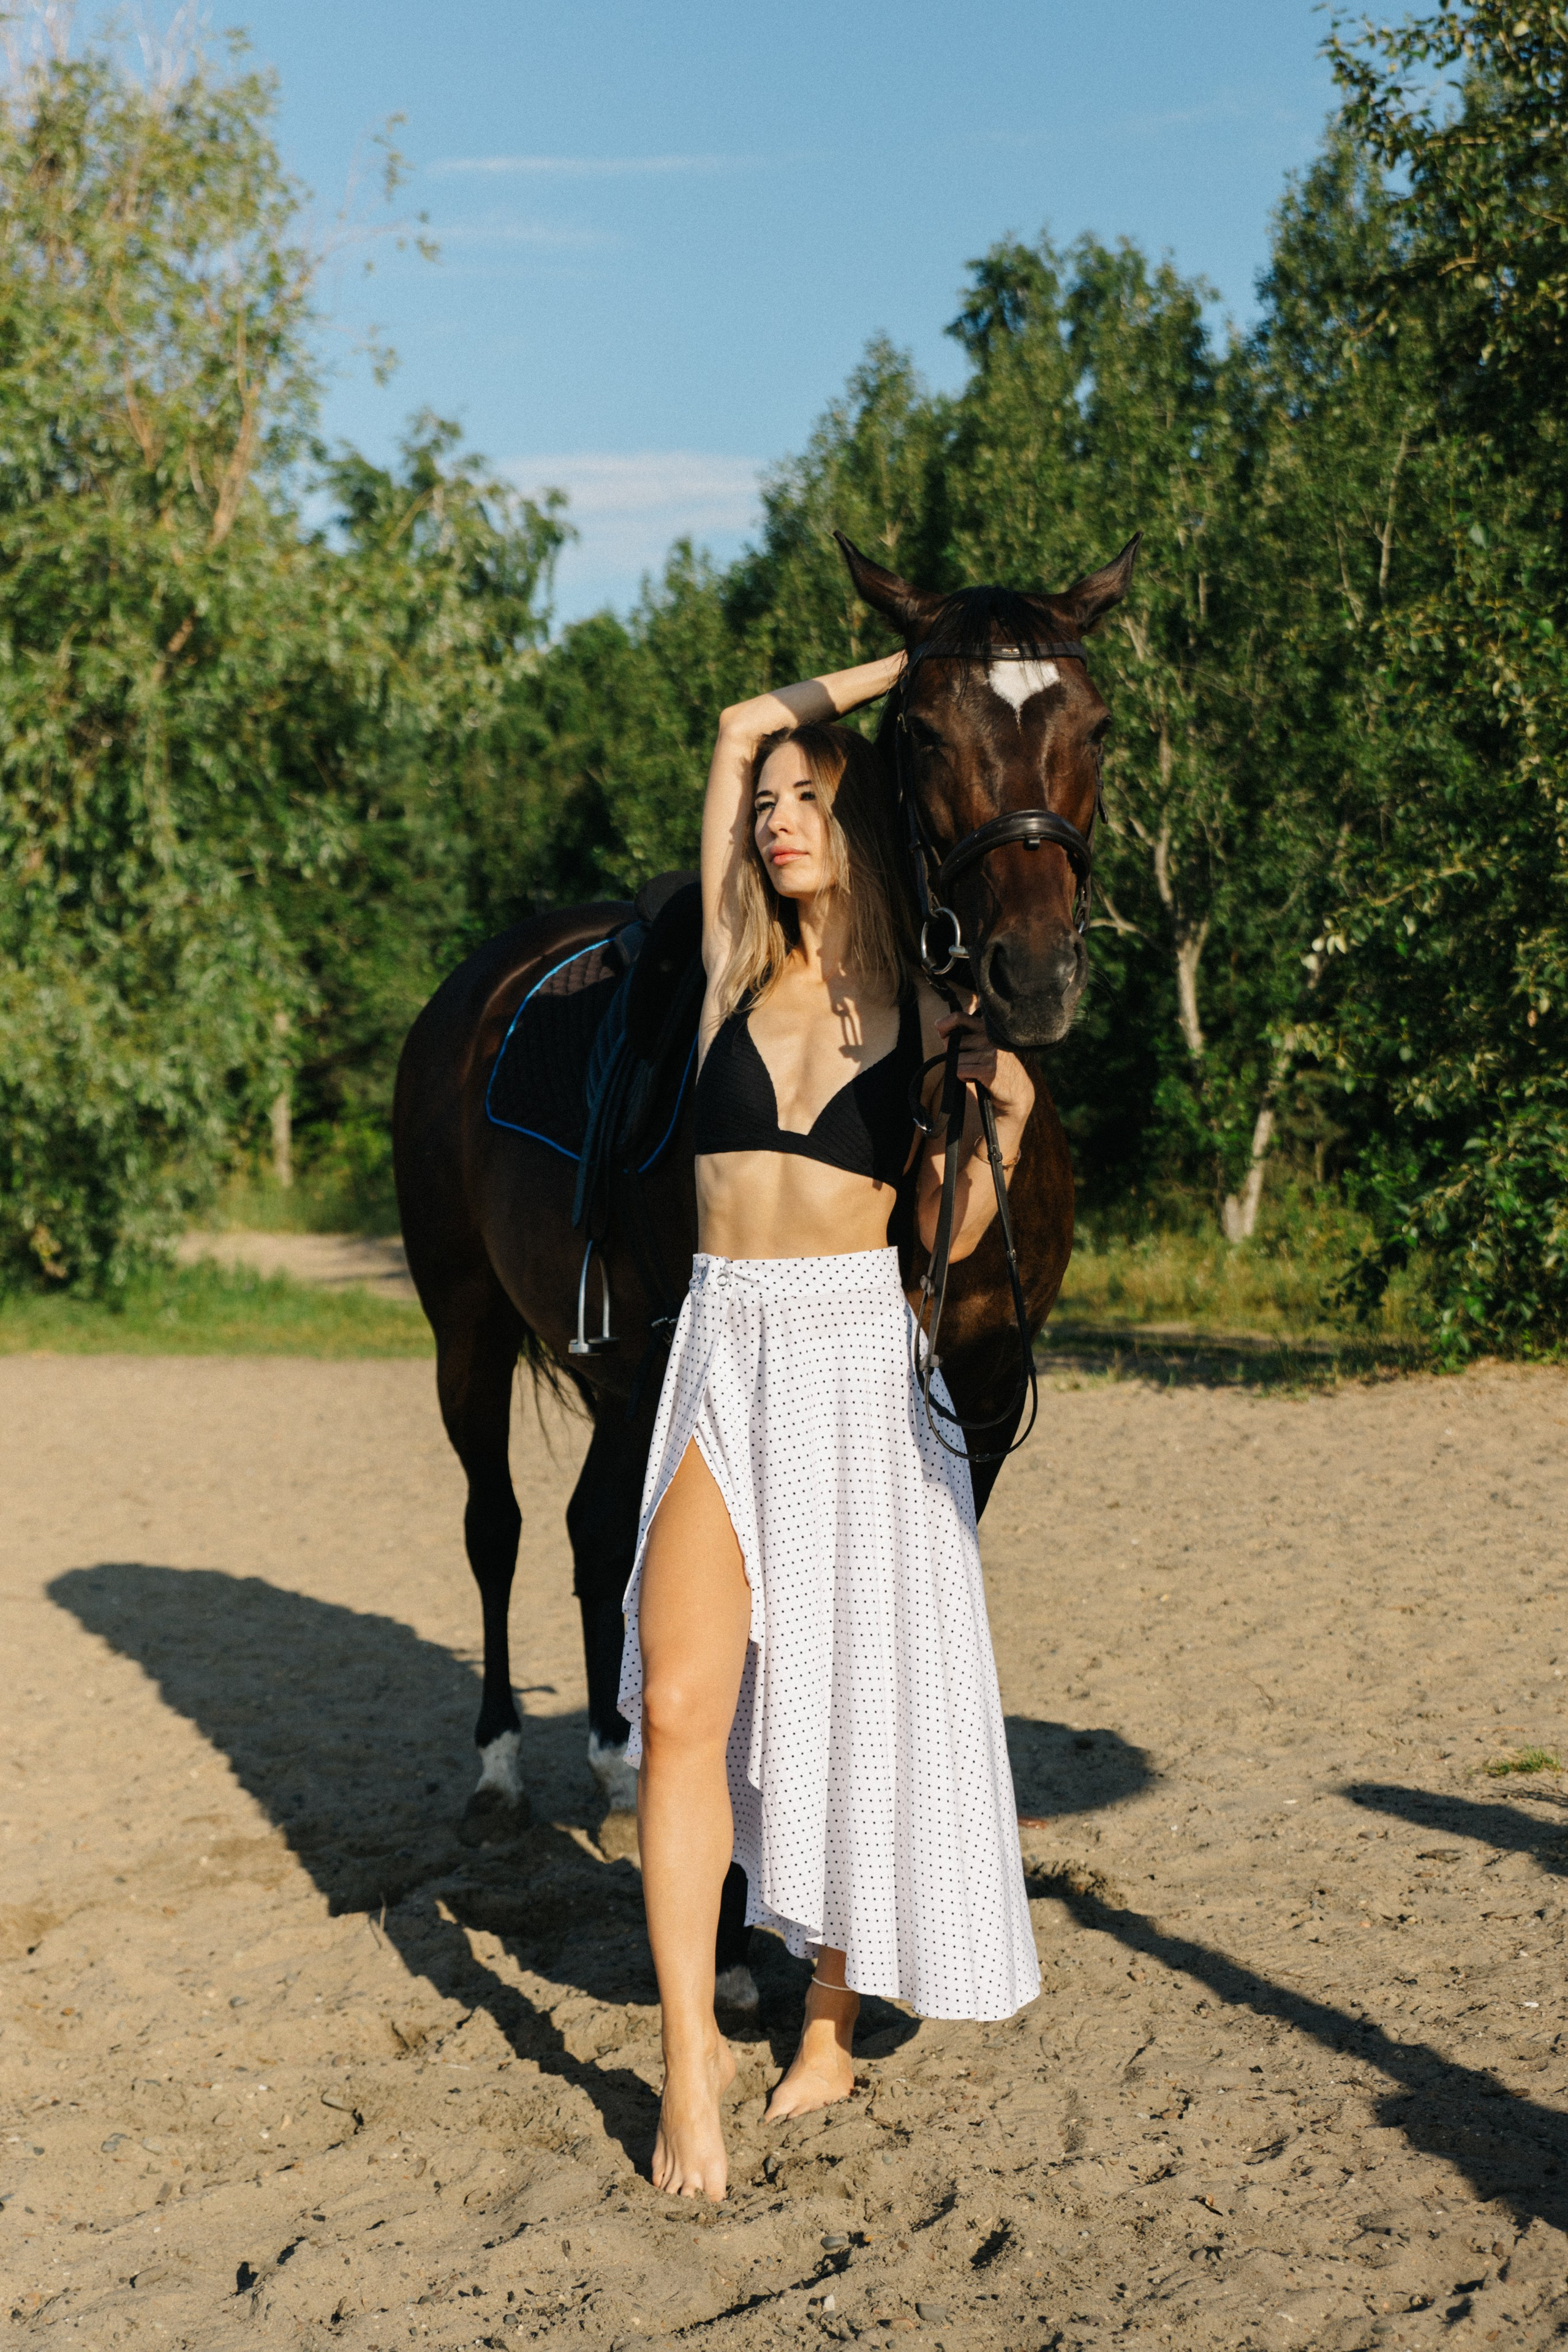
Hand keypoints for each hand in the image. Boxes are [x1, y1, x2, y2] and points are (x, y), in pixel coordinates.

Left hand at [935, 1007, 1035, 1133]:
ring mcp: (989, 1052)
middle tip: (967, 1060)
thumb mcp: (985, 1044)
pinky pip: (959, 1071)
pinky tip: (976, 1078)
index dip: (945, 1023)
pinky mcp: (987, 1069)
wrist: (1017, 1089)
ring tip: (975, 1070)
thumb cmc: (996, 1066)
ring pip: (954, 1059)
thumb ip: (967, 1034)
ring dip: (960, 1068)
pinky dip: (963, 1077)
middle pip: (951, 1042)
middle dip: (952, 1053)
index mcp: (987, 1027)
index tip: (940, 1029)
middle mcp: (988, 1036)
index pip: (959, 1016)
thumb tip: (939, 1026)